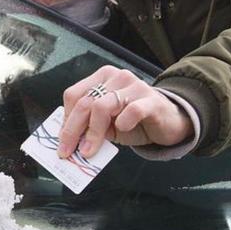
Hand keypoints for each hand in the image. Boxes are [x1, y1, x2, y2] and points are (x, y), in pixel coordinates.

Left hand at [58, 66, 192, 158]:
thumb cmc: (134, 122)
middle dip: (73, 129)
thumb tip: (70, 143)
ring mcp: (134, 86)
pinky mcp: (152, 100)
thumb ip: (90, 127)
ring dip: (93, 133)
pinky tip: (122, 130)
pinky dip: (123, 122)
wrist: (168, 121)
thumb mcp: (108, 124)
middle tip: (67, 152)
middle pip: (85, 102)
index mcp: (101, 78)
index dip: (65, 119)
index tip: (61, 142)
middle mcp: (116, 77)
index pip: (75, 95)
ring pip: (103, 106)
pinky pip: (132, 110)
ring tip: (88, 151)